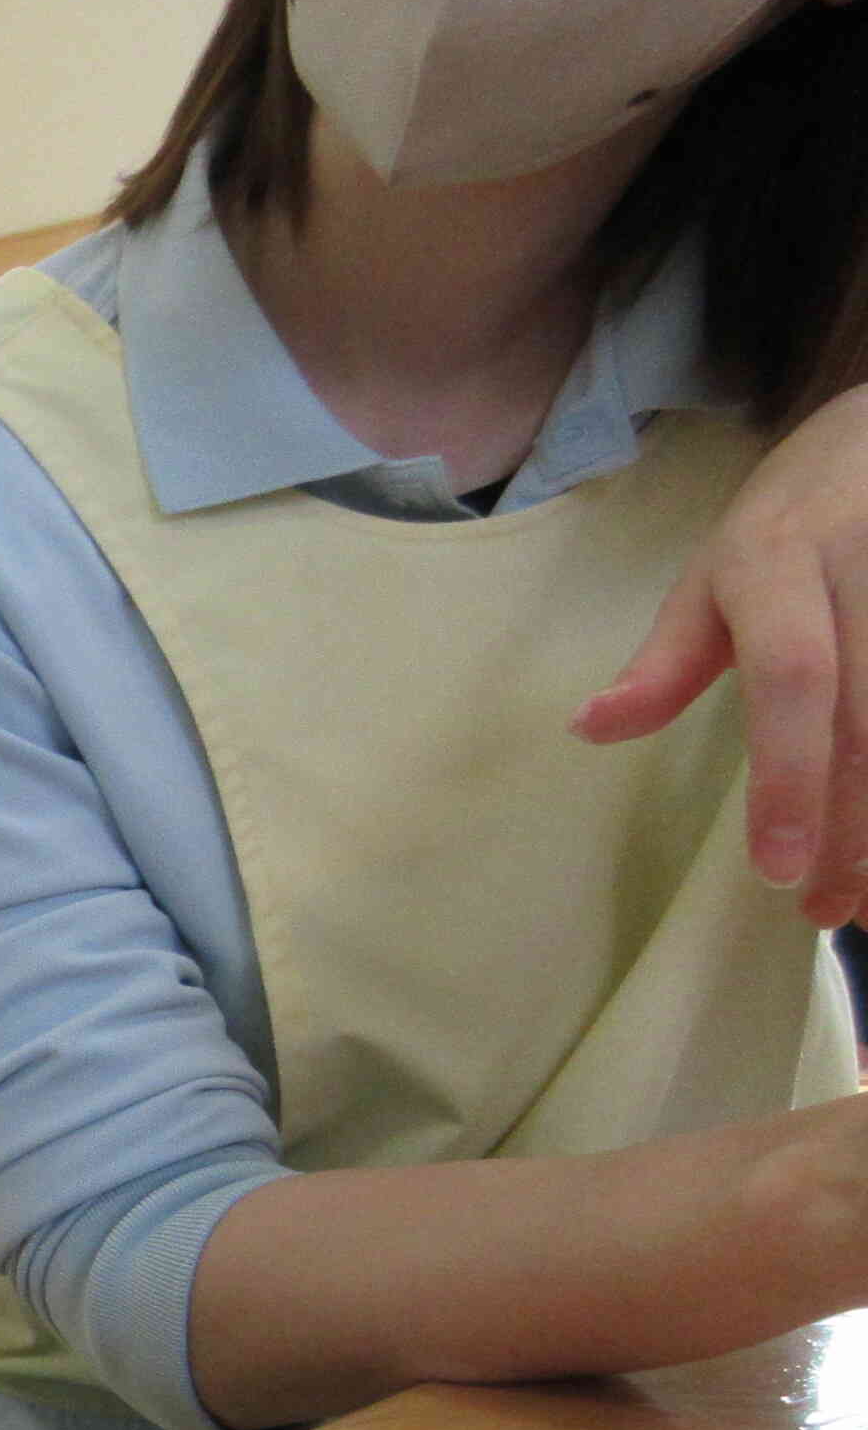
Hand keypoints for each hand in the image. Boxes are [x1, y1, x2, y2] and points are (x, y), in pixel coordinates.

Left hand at [578, 381, 867, 929]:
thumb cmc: (794, 515)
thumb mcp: (717, 570)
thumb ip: (666, 658)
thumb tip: (589, 728)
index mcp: (778, 560)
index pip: (791, 677)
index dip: (792, 776)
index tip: (781, 870)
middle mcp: (864, 568)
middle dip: (855, 829)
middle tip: (829, 914)